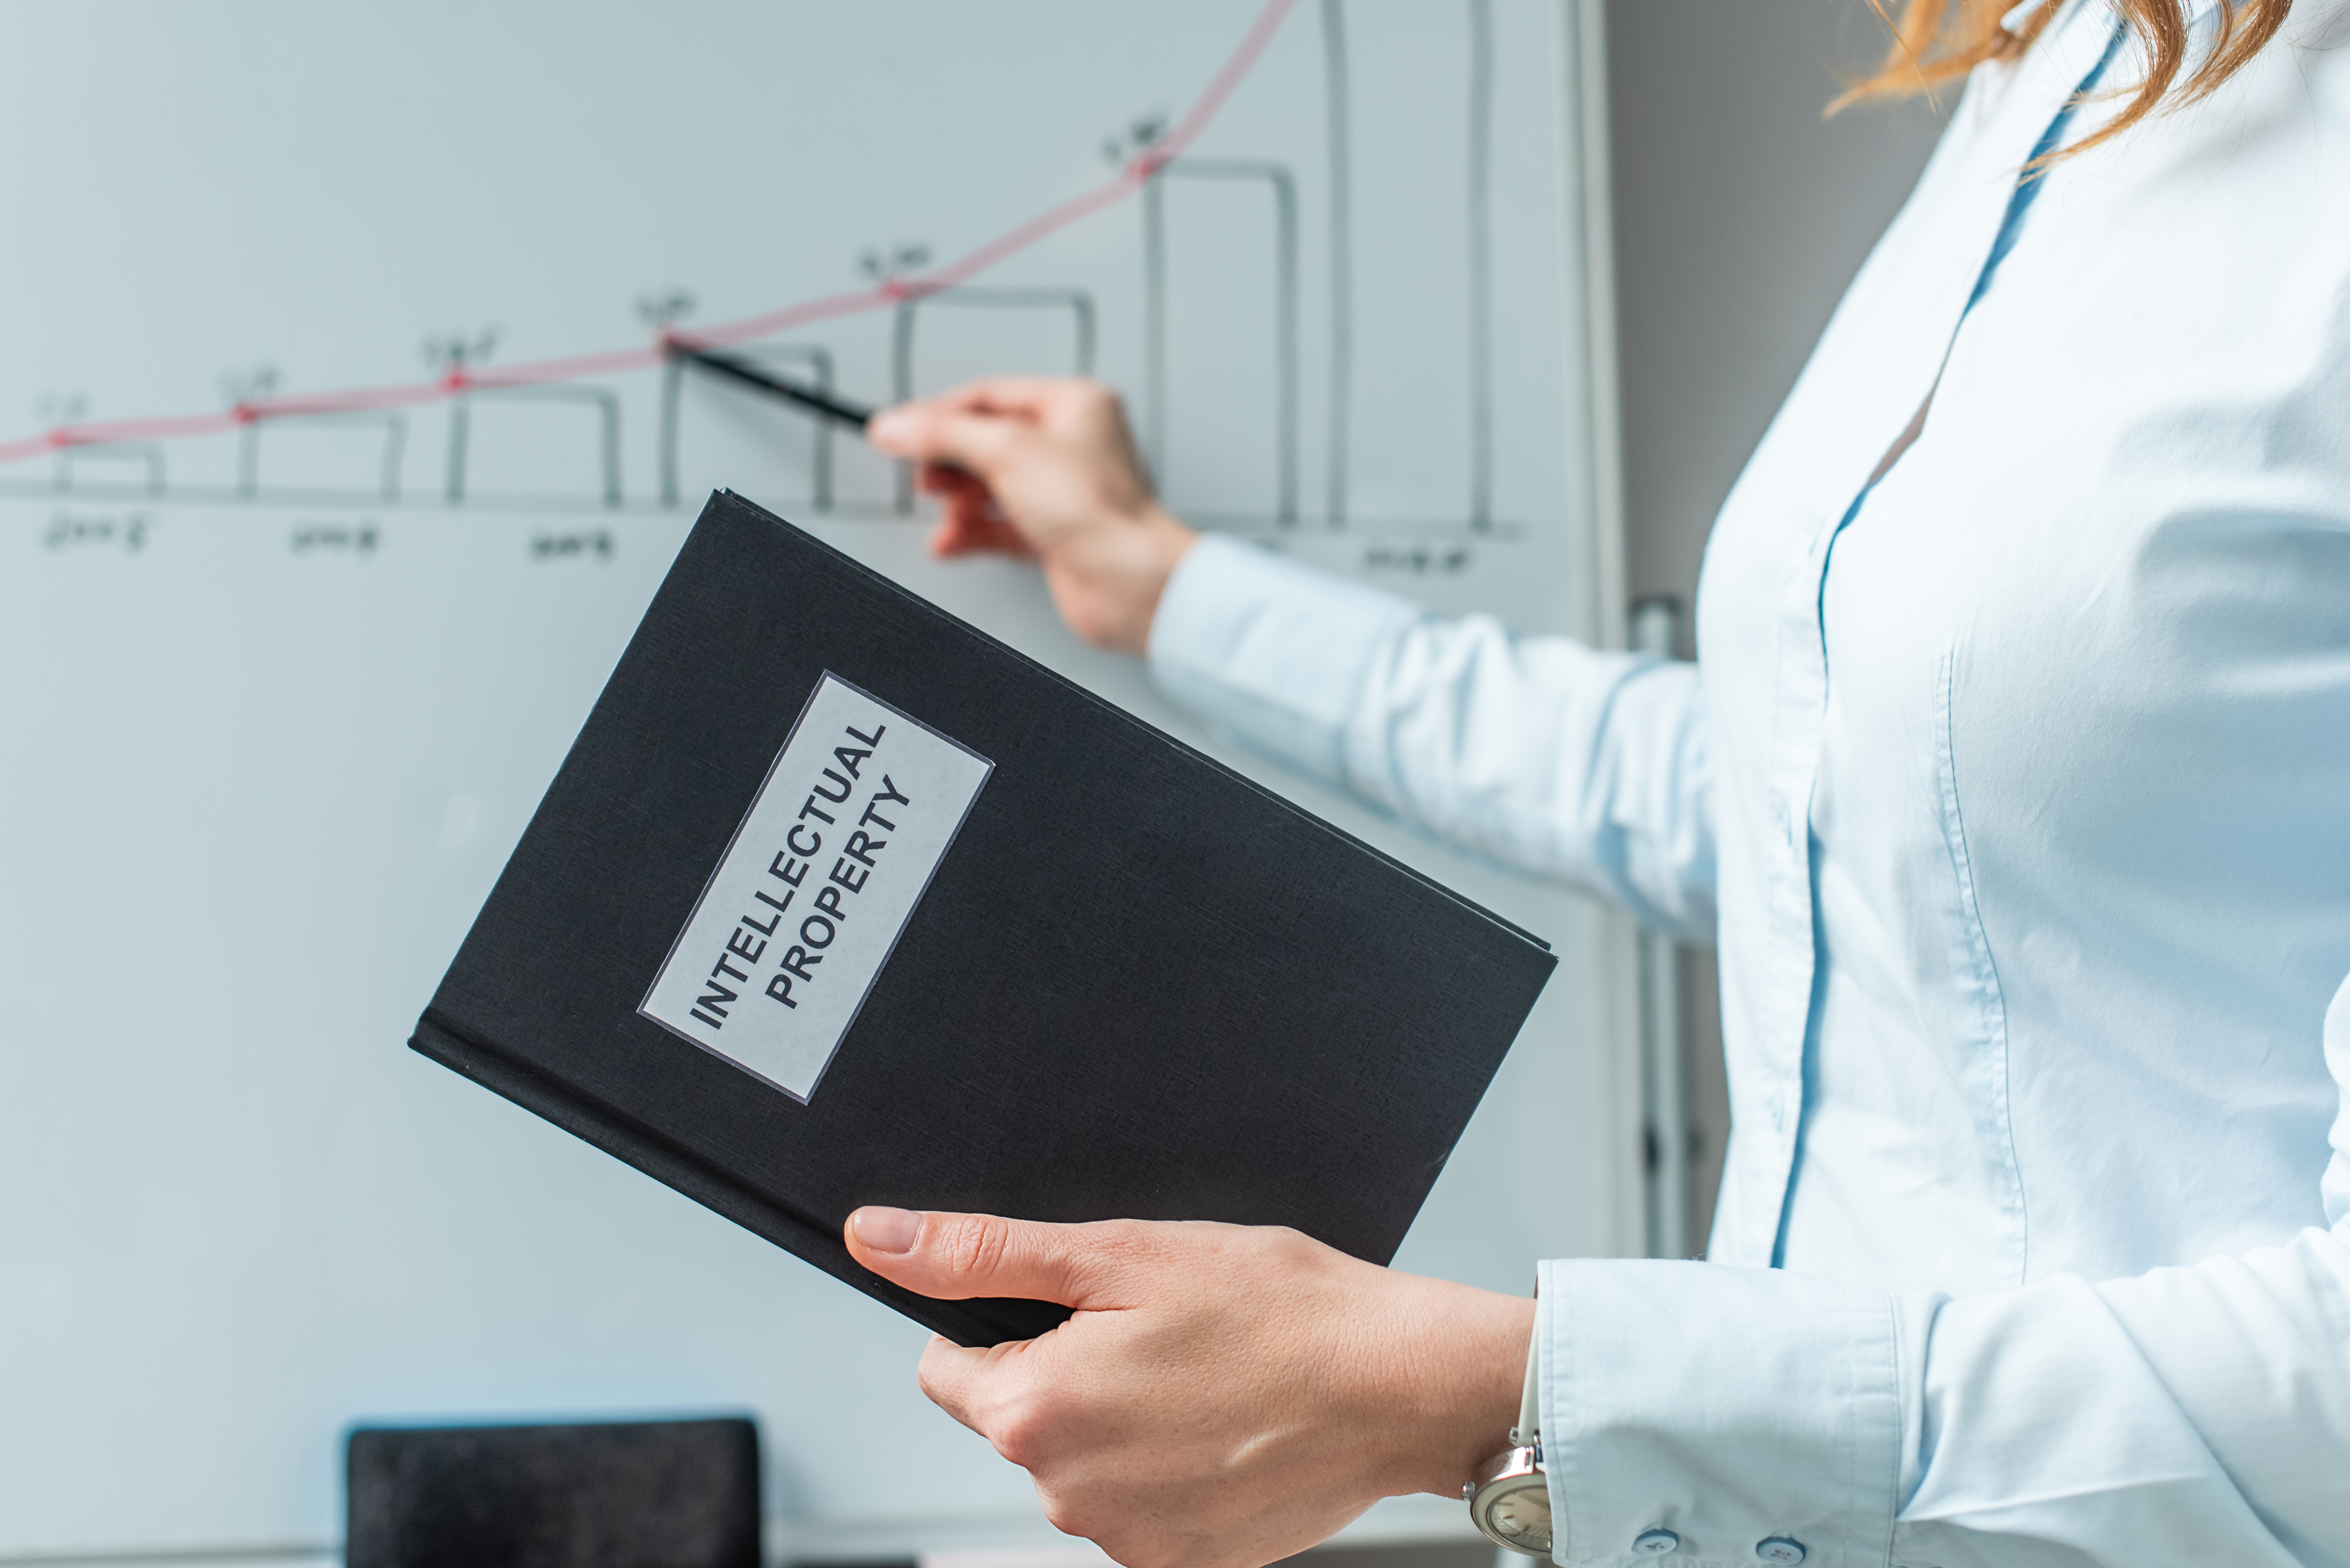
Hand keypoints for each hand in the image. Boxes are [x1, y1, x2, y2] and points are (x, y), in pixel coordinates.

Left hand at [843, 1206, 1533, 1567]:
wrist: (1400, 1384)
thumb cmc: (1279, 1310)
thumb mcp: (1119, 1254)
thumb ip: (984, 1254)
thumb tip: (876, 1238)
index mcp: (1035, 1413)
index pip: (948, 1369)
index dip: (1005, 1323)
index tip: (1077, 1306)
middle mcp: (1067, 1496)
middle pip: (1022, 1417)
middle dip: (1071, 1369)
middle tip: (1161, 1329)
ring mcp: (1129, 1541)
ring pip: (1085, 1461)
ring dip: (1125, 1418)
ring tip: (1206, 1373)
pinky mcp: (1185, 1563)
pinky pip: (1142, 1505)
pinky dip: (1172, 1464)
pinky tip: (1227, 1423)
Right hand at [865, 378, 1197, 654]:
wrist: (1129, 582)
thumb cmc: (1099, 511)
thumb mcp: (1007, 451)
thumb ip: (943, 435)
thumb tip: (896, 426)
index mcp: (1074, 405)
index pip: (990, 396)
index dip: (940, 413)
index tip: (901, 430)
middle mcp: (1072, 447)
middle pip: (988, 442)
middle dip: (950, 461)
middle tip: (922, 473)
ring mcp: (1063, 494)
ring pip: (992, 487)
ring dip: (958, 502)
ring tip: (941, 509)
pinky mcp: (1056, 536)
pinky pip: (999, 527)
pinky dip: (971, 533)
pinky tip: (949, 542)